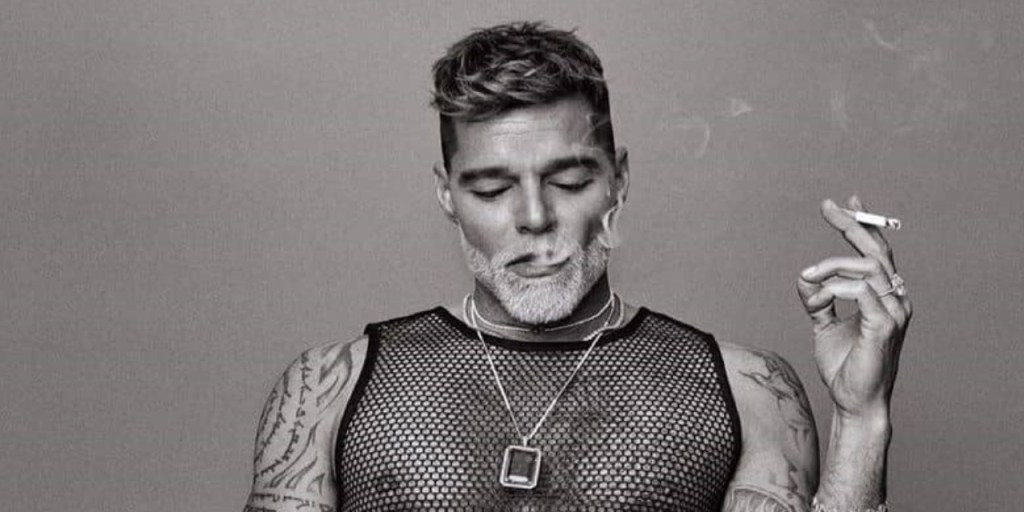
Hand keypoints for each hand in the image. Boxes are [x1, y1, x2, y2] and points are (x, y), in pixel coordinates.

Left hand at [797, 196, 912, 421]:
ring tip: (808, 277)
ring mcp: (894, 313)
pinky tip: (819, 297)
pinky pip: (863, 292)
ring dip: (832, 266)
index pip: (875, 252)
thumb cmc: (844, 365)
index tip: (843, 204)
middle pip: (876, 251)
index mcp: (883, 296)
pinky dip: (837, 288)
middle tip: (829, 208)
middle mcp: (895, 299)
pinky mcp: (885, 327)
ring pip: (867, 268)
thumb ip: (817, 300)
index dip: (861, 225)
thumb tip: (804, 278)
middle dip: (852, 225)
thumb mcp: (824, 325)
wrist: (853, 400)